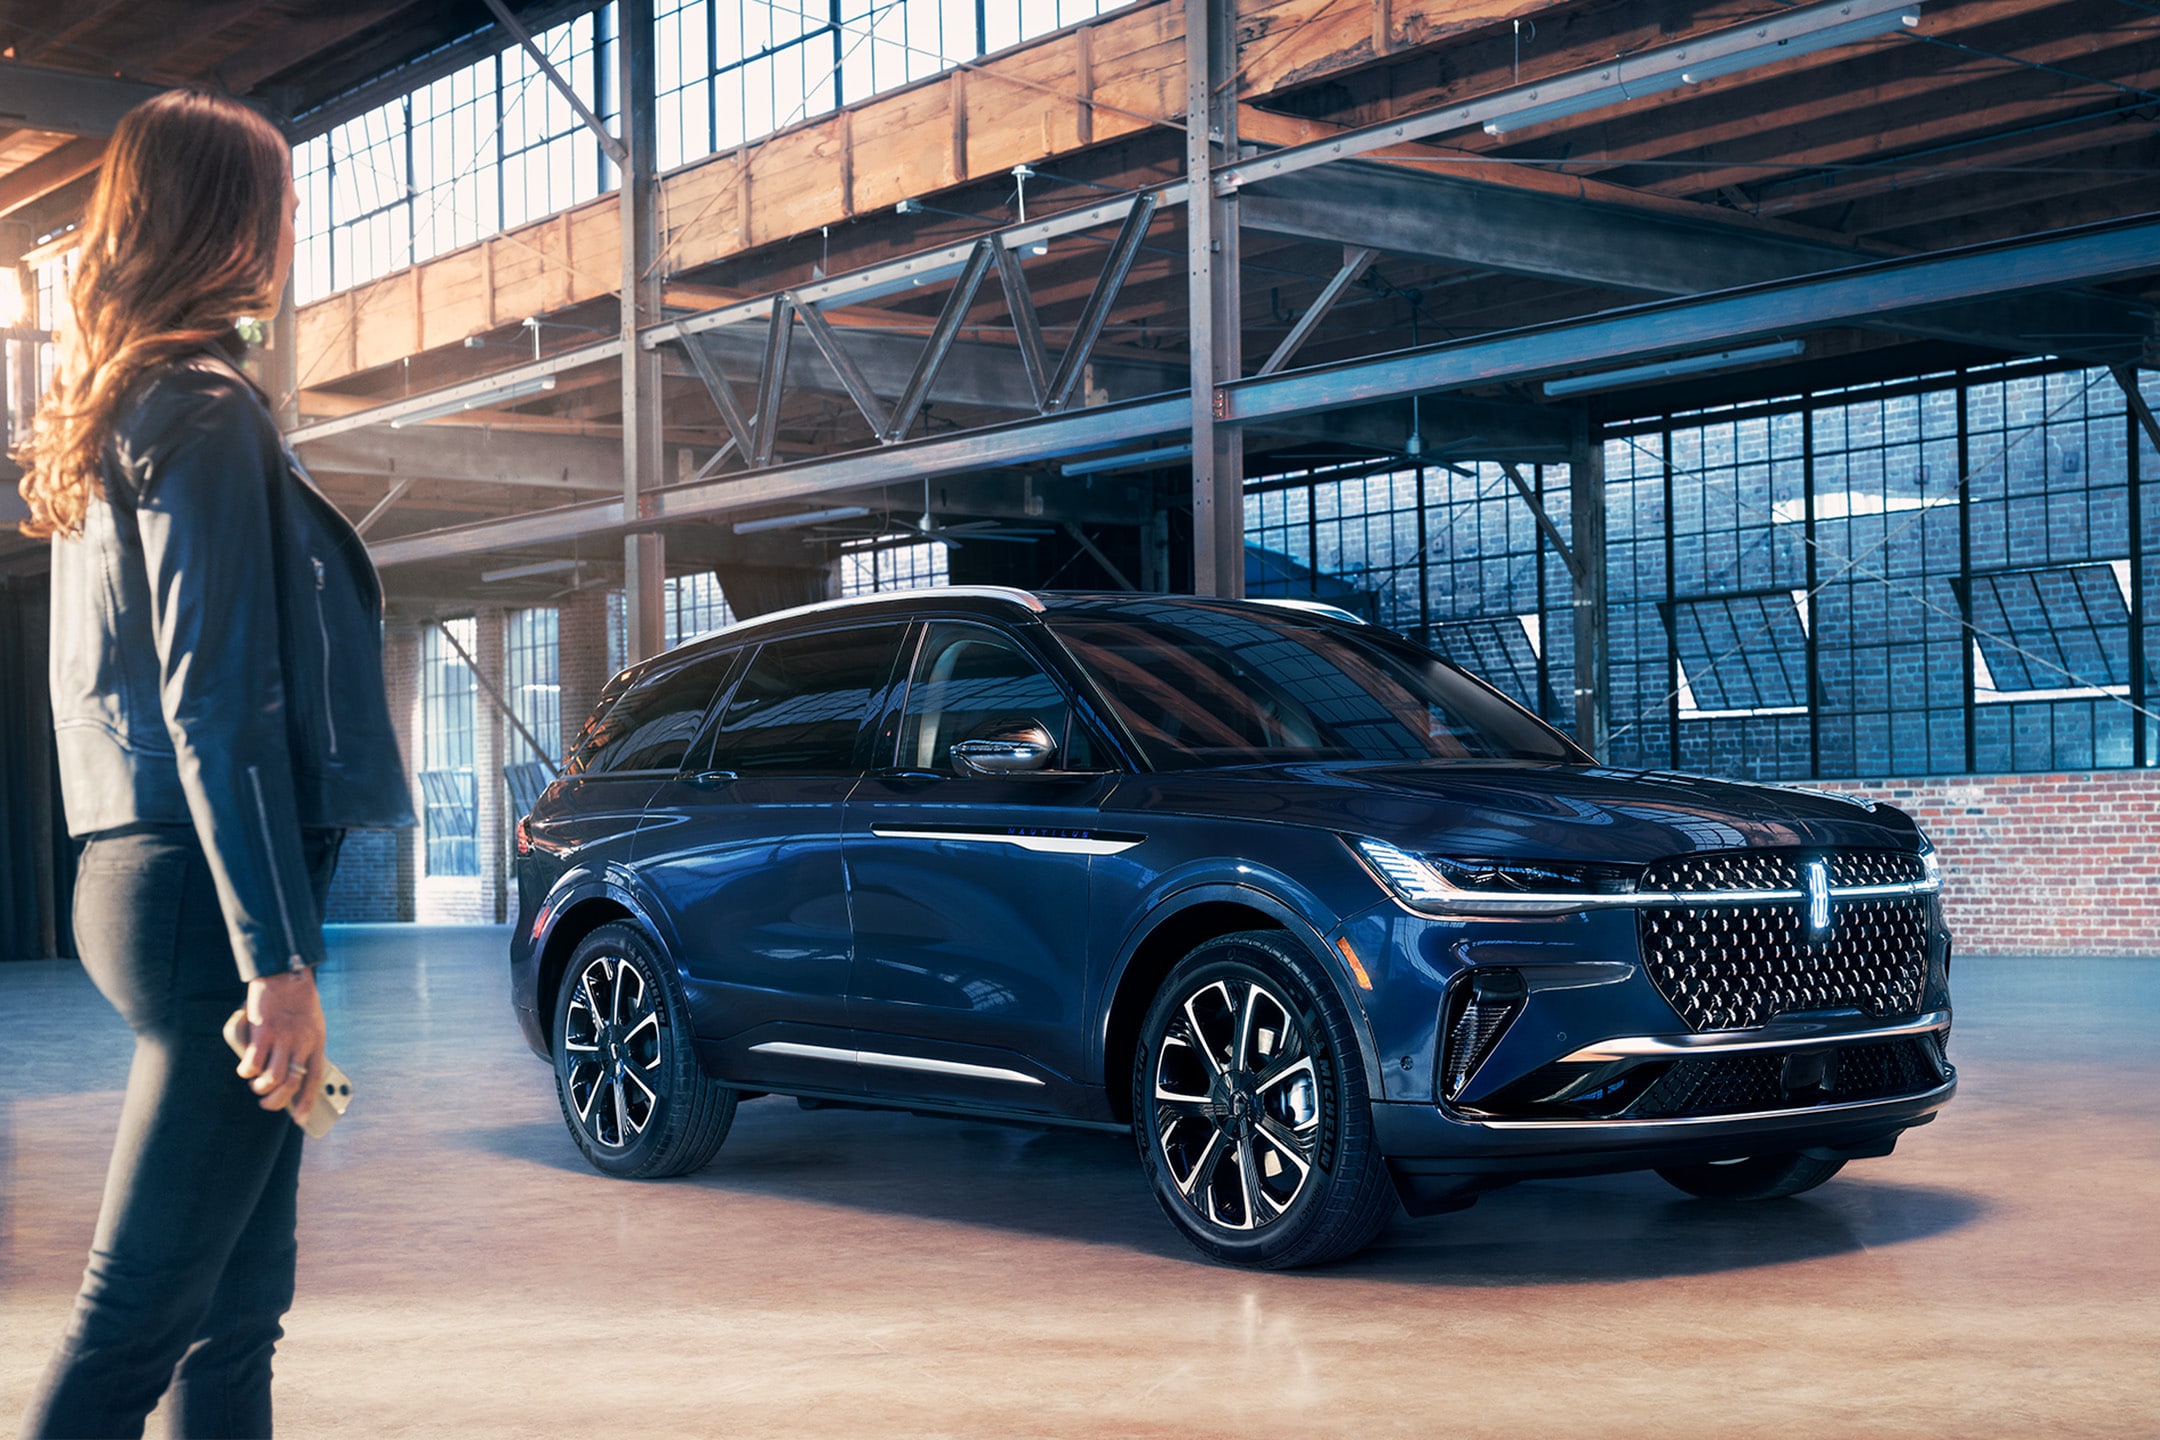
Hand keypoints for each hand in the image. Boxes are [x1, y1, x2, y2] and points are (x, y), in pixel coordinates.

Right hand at [237, 968, 327, 1123]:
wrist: (286, 974)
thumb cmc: (299, 1001)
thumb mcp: (311, 1024)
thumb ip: (303, 1046)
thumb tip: (288, 1072)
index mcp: (316, 1042)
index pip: (314, 1078)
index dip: (307, 1102)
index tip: (301, 1120)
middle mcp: (301, 1043)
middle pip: (291, 1084)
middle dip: (277, 1101)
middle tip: (267, 1102)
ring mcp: (282, 1038)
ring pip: (271, 1078)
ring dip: (260, 1088)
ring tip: (256, 1084)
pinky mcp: (263, 1032)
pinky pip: (252, 1063)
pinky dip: (246, 1071)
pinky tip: (245, 1069)